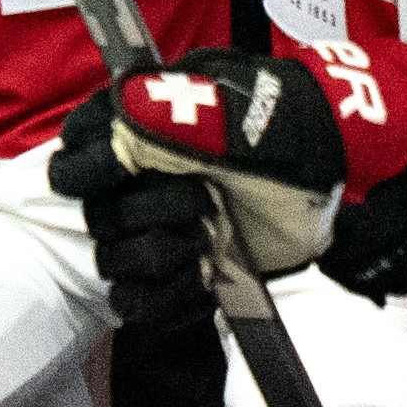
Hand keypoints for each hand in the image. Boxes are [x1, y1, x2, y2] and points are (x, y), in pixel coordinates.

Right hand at [55, 53, 350, 317]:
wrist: (334, 171)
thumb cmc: (276, 126)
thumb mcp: (219, 104)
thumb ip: (161, 106)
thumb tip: (116, 120)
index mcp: (131, 128)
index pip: (72, 159)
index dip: (91, 171)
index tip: (124, 170)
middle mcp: (136, 181)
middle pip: (95, 217)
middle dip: (145, 212)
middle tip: (199, 198)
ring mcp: (157, 229)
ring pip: (113, 261)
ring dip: (158, 253)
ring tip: (207, 236)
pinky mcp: (179, 271)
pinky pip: (138, 302)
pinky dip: (166, 295)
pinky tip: (202, 274)